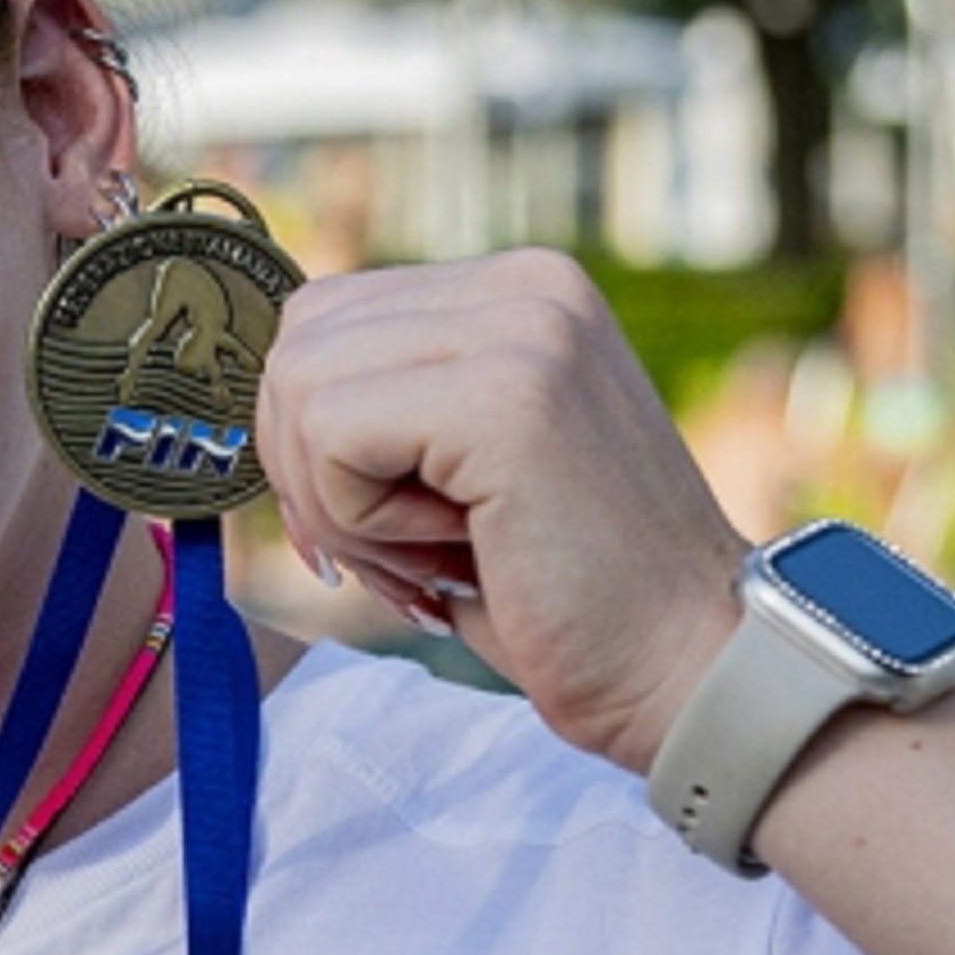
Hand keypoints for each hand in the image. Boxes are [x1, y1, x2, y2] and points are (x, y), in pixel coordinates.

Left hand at [256, 248, 748, 774]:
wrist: (689, 671)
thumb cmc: (565, 595)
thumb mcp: (462, 466)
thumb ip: (388, 403)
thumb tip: (266, 397)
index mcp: (520, 288)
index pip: (325, 317)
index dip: (310, 434)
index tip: (373, 522)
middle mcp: (527, 284)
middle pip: (299, 341)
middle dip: (308, 467)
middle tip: (398, 548)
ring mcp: (524, 328)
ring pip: (301, 386)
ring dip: (336, 500)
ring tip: (435, 550)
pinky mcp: (509, 395)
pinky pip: (332, 437)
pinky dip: (358, 520)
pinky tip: (454, 551)